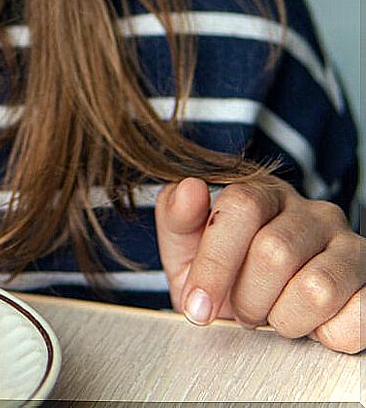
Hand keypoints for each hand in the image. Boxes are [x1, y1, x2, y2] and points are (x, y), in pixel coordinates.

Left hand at [156, 177, 364, 352]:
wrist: (259, 312)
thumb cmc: (224, 274)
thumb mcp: (185, 246)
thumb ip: (176, 215)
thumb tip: (189, 189)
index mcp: (264, 193)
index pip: (240, 206)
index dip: (214, 262)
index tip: (195, 304)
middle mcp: (313, 213)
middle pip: (275, 252)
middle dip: (246, 297)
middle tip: (241, 309)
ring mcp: (350, 247)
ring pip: (316, 289)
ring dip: (284, 318)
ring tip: (274, 315)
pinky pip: (356, 315)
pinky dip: (325, 333)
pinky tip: (310, 324)